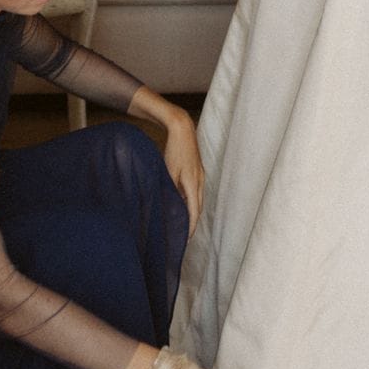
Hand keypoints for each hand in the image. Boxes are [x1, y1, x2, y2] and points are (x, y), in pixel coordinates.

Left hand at [162, 108, 204, 231]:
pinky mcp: (198, 170)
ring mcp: (200, 175)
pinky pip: (196, 191)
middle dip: (192, 223)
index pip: (193, 212)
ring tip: (183, 224)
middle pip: (198, 208)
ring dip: (192, 212)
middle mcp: (200, 181)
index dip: (190, 227)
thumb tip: (167, 207)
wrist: (182, 128)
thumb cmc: (173, 150)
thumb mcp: (167, 172)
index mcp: (192, 183)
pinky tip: (182, 203)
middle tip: (184, 237)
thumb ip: (169, 190)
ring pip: (198, 199)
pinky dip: (191, 201)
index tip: (185, 240)